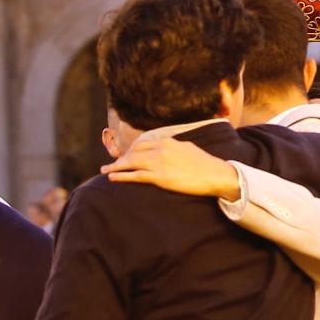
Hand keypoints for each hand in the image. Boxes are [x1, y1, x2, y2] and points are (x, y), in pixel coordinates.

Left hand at [101, 131, 241, 200]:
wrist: (215, 173)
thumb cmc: (204, 163)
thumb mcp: (187, 148)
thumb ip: (174, 147)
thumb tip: (166, 148)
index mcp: (168, 141)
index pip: (142, 143)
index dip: (131, 150)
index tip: (125, 156)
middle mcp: (161, 149)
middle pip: (133, 152)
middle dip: (120, 158)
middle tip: (111, 164)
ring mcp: (159, 163)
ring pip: (131, 163)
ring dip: (116, 166)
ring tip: (105, 170)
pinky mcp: (160, 177)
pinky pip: (135, 176)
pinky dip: (121, 176)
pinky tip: (112, 177)